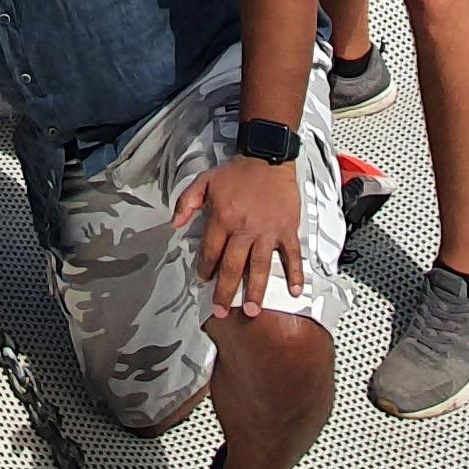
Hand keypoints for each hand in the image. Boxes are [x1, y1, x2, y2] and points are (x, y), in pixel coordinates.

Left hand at [178, 151, 307, 316]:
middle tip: (221, 311)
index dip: (205, 268)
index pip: (211, 251)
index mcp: (223, 218)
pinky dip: (295, 273)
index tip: (203, 280)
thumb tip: (174, 225)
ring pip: (260, 266)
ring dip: (255, 290)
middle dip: (225, 291)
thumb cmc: (236, 171)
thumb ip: (186, 203)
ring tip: (252, 310)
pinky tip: (294, 291)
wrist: (267, 157)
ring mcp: (268, 231)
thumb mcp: (204, 180)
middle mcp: (244, 229)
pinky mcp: (287, 230)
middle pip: (232, 266)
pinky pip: (292, 255)